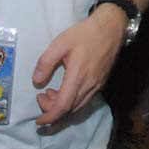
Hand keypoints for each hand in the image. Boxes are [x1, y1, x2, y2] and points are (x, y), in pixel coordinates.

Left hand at [33, 6, 125, 124]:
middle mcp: (89, 85)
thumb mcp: (60, 43)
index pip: (63, 106)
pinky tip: (65, 90)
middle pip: (70, 109)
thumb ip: (46, 62)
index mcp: (78, 76)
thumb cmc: (85, 33)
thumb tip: (36, 82)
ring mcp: (97, 85)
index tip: (39, 120)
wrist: (111, 28)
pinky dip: (72, 102)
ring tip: (50, 94)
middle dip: (52, 110)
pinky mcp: (101, 83)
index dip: (50, 116)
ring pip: (78, 107)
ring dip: (62, 107)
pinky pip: (85, 100)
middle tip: (41, 96)